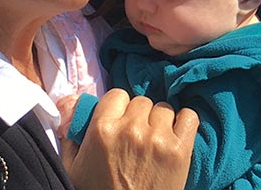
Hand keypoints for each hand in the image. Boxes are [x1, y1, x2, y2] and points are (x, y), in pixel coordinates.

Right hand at [61, 90, 198, 189]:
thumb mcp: (73, 167)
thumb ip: (71, 134)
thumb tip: (74, 103)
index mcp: (102, 129)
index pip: (117, 95)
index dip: (118, 107)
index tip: (120, 120)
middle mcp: (131, 129)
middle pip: (141, 101)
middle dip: (139, 116)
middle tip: (136, 136)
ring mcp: (158, 138)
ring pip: (164, 109)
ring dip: (160, 122)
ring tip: (154, 141)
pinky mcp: (180, 149)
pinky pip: (189, 117)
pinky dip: (185, 123)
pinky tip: (176, 136)